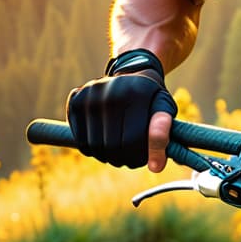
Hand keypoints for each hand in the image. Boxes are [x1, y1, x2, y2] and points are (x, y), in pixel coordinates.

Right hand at [66, 50, 176, 170]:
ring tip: (119, 151)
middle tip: (131, 158)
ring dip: (108, 157)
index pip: (132, 141)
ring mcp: (90, 95)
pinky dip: (92, 149)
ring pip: (95, 146)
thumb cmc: (150, 98)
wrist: (131, 74)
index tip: (143, 159)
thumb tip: (156, 167)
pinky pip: (81, 140)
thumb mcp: (165, 110)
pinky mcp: (76, 100)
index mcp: (137, 93)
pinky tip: (104, 142)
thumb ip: (163, 136)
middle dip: (124, 159)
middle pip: (112, 145)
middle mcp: (110, 90)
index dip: (138, 157)